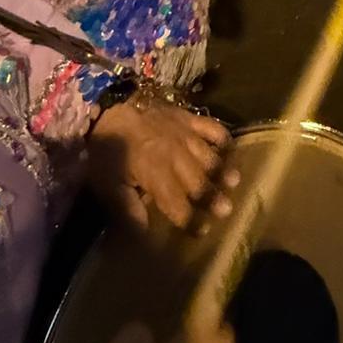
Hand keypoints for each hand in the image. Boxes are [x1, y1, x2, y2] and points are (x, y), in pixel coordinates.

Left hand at [87, 98, 237, 230]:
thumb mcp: (107, 185)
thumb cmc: (107, 150)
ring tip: (235, 180)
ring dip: (221, 169)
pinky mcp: (186, 117)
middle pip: (198, 180)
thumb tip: (144, 234)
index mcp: (156, 175)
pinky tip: (229, 146)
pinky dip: (222, 136)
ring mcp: (184, 134)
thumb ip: (127, 210)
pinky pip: (210, 126)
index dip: (190, 219)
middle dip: (212, 196)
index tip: (202, 230)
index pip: (177, 203)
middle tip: (227, 209)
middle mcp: (175, 156)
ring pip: (208, 155)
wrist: (110, 107)